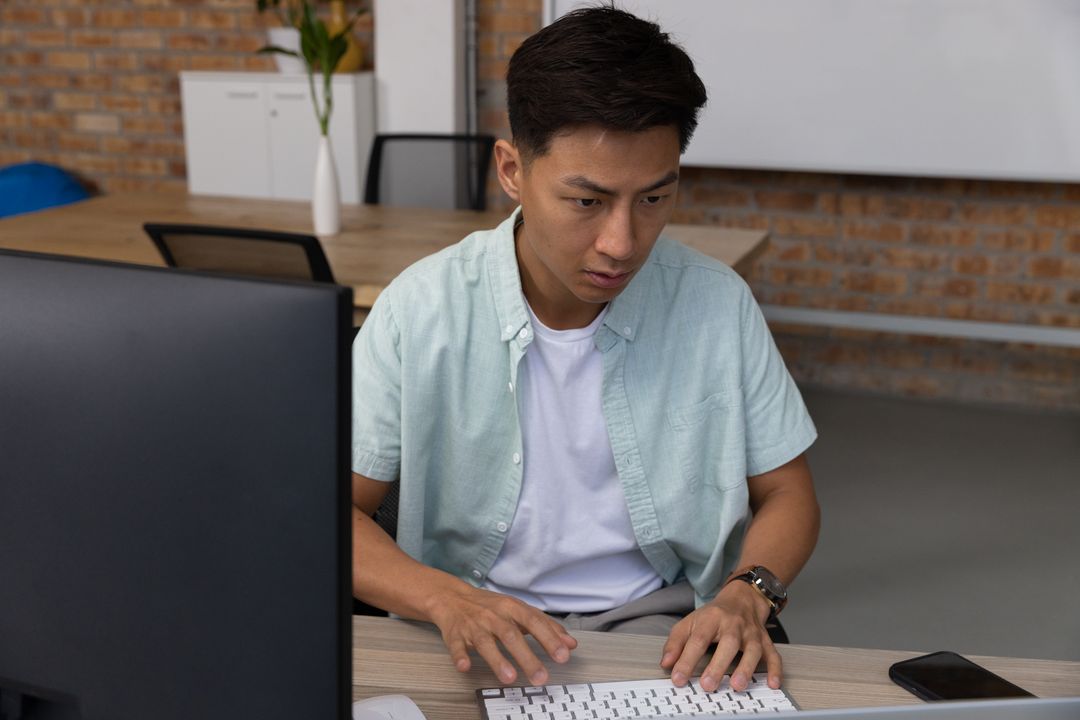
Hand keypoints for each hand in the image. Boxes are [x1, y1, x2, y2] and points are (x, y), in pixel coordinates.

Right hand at [428, 585, 577, 684]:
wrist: (451, 596)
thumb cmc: (490, 606)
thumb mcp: (519, 610)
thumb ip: (545, 626)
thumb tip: (570, 643)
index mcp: (511, 607)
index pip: (534, 622)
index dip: (549, 638)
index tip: (563, 655)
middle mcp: (494, 615)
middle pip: (511, 635)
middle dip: (527, 657)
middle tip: (540, 676)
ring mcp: (473, 625)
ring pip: (485, 642)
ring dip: (497, 660)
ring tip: (510, 677)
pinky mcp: (455, 634)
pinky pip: (456, 646)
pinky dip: (460, 656)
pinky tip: (465, 666)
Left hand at [659, 580, 780, 692]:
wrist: (741, 598)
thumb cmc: (713, 615)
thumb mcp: (690, 622)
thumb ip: (676, 643)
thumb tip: (666, 663)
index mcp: (711, 619)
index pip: (697, 639)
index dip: (686, 659)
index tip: (678, 678)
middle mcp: (733, 625)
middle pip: (727, 643)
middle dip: (718, 665)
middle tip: (708, 685)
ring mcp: (751, 632)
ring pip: (752, 649)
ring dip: (746, 668)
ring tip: (737, 686)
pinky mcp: (766, 640)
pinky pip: (773, 654)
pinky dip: (775, 669)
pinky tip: (773, 683)